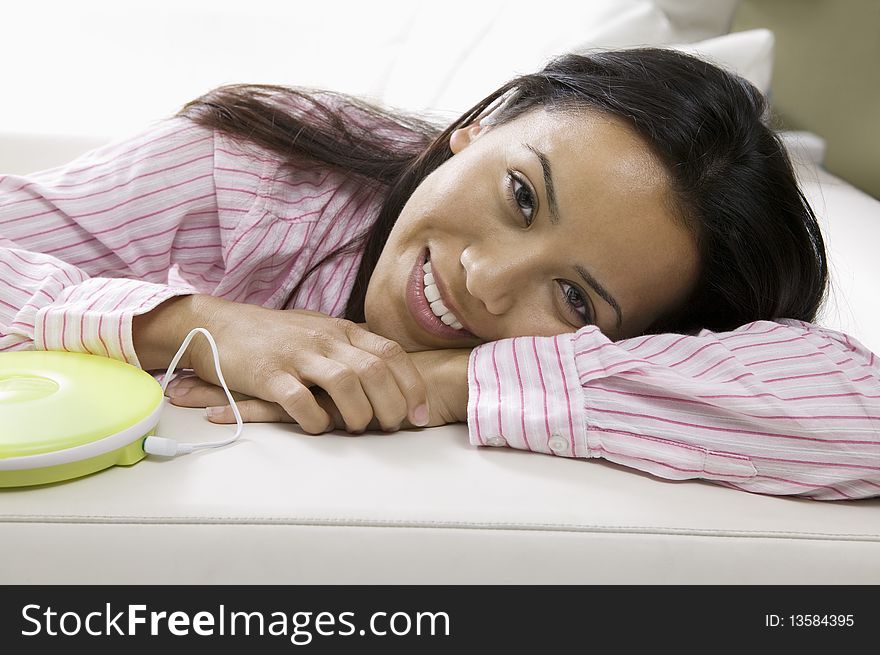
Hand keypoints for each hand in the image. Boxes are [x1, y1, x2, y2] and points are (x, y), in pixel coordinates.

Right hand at [160, 298, 429, 433]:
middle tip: (390, 427)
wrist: (217, 325)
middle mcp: (325, 339)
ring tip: (356, 428)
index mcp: (342, 330)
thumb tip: (389, 370)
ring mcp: (297, 355)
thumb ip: (352, 346)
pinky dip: (316, 421)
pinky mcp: (269, 375)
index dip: (412, 385)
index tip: (420, 413)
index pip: (391, 353)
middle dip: (391, 405)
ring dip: (358, 414)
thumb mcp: (320, 329)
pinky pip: (301, 401)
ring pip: (345, 383)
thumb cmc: (274, 334)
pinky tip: (318, 428)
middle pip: (375, 371)